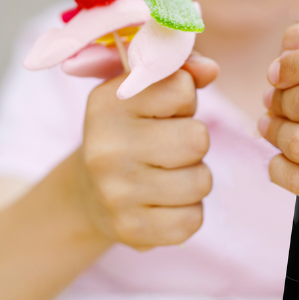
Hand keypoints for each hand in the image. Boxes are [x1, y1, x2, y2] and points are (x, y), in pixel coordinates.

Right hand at [77, 53, 218, 250]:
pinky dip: (188, 212)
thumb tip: (210, 70)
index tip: (163, 112)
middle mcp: (106, 147)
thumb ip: (180, 71)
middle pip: (197, 138)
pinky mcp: (130, 229)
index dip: (184, 101)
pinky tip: (165, 203)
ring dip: (194, 178)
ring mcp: (115, 192)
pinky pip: (193, 220)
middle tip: (170, 147)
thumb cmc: (130, 132)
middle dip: (194, 143)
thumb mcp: (144, 93)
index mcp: (108, 103)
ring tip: (168, 174)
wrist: (88, 194)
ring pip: (201, 181)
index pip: (181, 88)